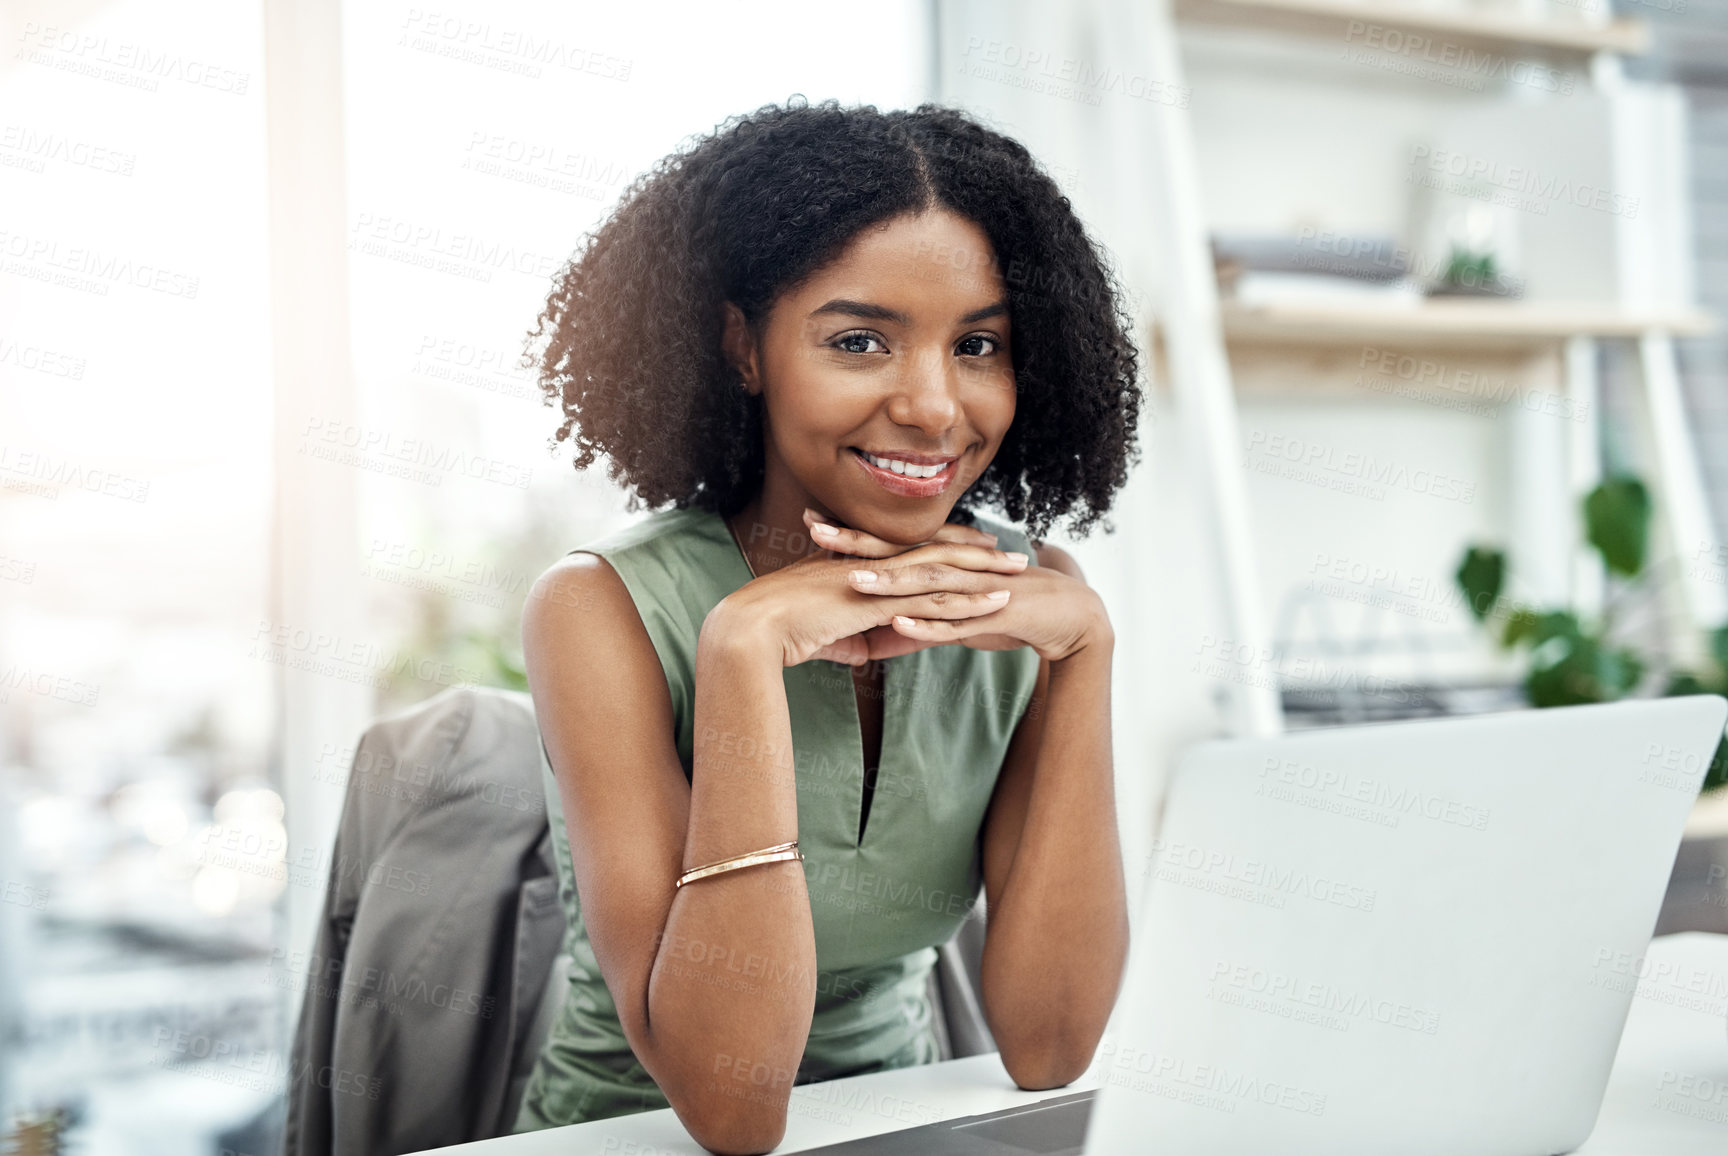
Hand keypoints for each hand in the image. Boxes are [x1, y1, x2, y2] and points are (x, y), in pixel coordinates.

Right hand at [704, 511, 1029, 667]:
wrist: (753, 629)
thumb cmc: (779, 633)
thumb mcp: (823, 638)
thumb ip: (849, 640)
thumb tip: (864, 653)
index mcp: (861, 566)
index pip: (911, 552)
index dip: (944, 548)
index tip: (973, 547)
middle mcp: (875, 566)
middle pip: (936, 553)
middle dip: (976, 553)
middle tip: (1010, 552)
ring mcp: (880, 581)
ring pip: (945, 571)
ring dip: (987, 572)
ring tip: (1021, 571)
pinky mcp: (883, 602)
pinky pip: (936, 601)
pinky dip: (971, 602)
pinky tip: (1000, 604)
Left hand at [811, 511, 1107, 663]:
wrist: (1071, 618)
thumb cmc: (1010, 614)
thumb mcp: (958, 623)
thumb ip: (919, 629)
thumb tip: (877, 644)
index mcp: (945, 566)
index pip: (891, 547)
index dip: (853, 536)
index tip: (812, 525)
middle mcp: (957, 569)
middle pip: (900, 553)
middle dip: (858, 542)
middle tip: (816, 529)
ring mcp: (975, 589)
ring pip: (925, 584)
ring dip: (889, 581)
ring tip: (851, 578)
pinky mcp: (994, 613)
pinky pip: (956, 621)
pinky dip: (927, 624)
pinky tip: (900, 622)